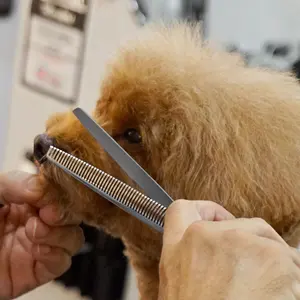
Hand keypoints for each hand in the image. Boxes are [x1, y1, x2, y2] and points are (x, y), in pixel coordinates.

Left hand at [0, 171, 83, 298]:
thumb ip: (14, 184)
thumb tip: (42, 188)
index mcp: (29, 201)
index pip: (60, 193)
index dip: (61, 194)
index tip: (51, 196)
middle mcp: (39, 221)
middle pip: (72, 215)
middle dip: (64, 213)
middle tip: (48, 213)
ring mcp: (41, 245)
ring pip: (74, 237)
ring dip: (60, 233)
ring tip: (35, 231)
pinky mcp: (39, 269)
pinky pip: (63, 261)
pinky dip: (56, 254)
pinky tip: (38, 249)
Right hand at [159, 200, 299, 299]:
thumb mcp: (179, 284)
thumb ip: (189, 257)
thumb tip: (209, 249)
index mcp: (182, 246)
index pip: (185, 209)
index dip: (205, 211)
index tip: (218, 219)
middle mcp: (211, 238)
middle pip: (241, 224)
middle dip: (251, 244)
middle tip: (252, 275)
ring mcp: (245, 244)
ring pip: (271, 242)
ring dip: (275, 265)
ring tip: (265, 295)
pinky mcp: (278, 259)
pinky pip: (294, 260)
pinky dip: (293, 278)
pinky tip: (276, 296)